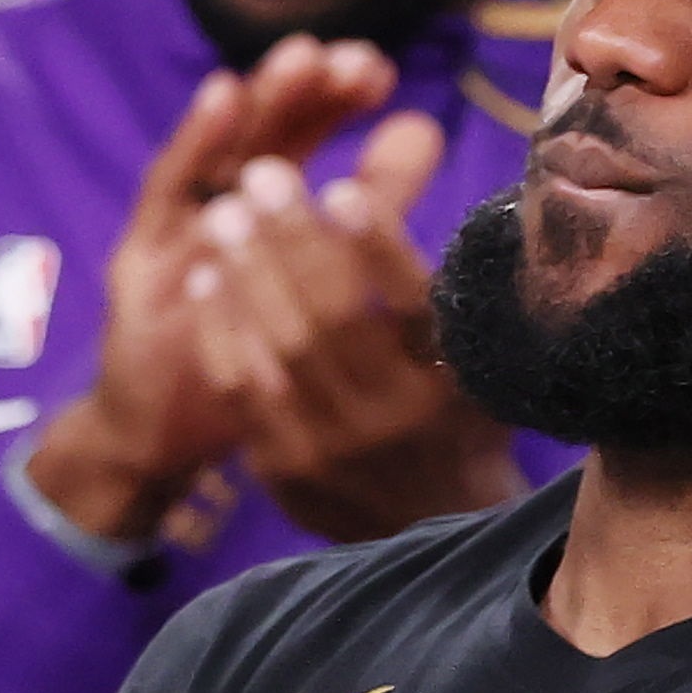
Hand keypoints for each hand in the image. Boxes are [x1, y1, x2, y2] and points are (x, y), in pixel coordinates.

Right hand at [26, 35, 399, 541]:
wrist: (165, 435)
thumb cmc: (257, 366)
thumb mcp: (320, 295)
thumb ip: (368, 214)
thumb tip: (426, 133)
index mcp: (268, 206)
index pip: (308, 135)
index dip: (338, 99)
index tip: (378, 71)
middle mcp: (221, 200)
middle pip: (267, 130)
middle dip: (309, 92)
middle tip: (353, 58)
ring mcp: (178, 223)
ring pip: (225, 147)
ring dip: (264, 100)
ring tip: (303, 58)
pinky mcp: (139, 253)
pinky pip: (167, 189)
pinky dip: (195, 140)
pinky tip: (222, 96)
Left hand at [190, 108, 520, 539]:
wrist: (430, 529)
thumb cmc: (460, 419)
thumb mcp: (483, 361)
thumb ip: (456, 283)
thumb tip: (425, 163)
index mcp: (455, 384)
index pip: (414, 307)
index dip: (376, 247)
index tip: (341, 190)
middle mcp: (394, 420)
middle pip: (333, 320)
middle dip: (293, 241)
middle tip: (263, 175)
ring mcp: (333, 449)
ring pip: (281, 349)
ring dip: (249, 273)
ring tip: (225, 212)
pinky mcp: (284, 468)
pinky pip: (241, 387)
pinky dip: (222, 327)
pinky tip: (209, 277)